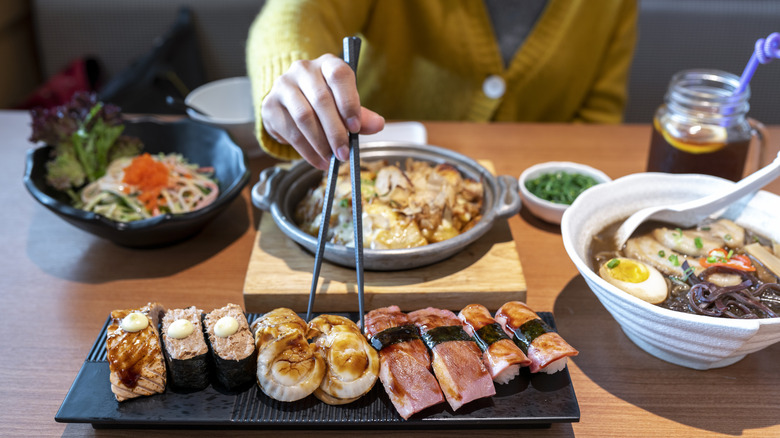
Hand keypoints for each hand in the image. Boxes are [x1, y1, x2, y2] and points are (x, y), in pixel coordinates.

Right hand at [261, 53, 384, 169]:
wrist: (290, 102)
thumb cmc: (324, 101)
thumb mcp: (345, 104)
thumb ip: (361, 115)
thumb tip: (378, 124)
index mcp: (327, 63)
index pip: (339, 75)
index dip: (349, 102)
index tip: (356, 128)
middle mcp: (303, 69)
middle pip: (321, 100)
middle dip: (335, 131)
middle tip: (344, 153)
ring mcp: (283, 85)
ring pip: (304, 117)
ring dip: (320, 143)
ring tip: (331, 159)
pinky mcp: (270, 105)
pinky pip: (290, 132)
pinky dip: (307, 151)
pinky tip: (318, 161)